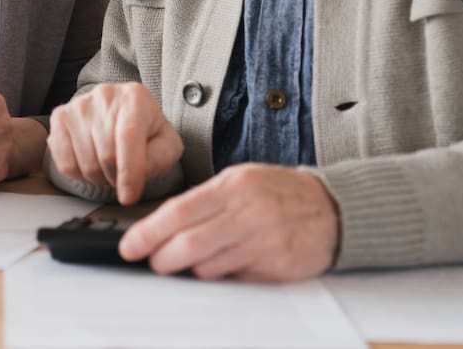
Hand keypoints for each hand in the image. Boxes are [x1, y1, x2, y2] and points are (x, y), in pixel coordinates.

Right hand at [47, 82, 181, 204]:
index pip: (128, 136)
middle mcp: (104, 96)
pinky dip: (79, 174)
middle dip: (117, 177)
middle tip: (123, 176)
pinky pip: (65, 162)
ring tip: (108, 167)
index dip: (129, 171)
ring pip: (85, 162)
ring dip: (99, 177)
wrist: (120, 112)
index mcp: (135, 98)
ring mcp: (78, 106)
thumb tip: (138, 174)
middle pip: (106, 155)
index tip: (129, 197)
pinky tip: (90, 163)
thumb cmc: (145, 130)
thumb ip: (160, 158)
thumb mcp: (166, 143)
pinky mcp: (60, 117)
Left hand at [118, 163, 340, 280]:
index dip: (149, 232)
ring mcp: (263, 241)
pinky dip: (220, 277)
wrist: (333, 208)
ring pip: (209, 266)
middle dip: (161, 258)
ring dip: (189, 270)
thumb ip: (205, 202)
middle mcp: (247, 212)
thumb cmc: (278, 194)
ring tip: (184, 266)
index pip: (179, 211)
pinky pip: (235, 278)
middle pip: (189, 242)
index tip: (129, 245)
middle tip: (150, 263)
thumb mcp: (240, 182)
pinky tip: (220, 268)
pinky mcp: (277, 266)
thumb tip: (164, 226)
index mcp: (232, 186)